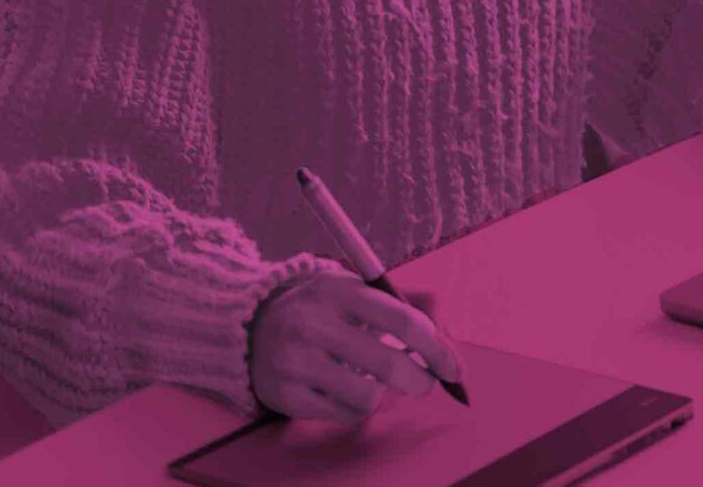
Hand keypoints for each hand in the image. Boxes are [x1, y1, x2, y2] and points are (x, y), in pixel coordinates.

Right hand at [249, 275, 466, 424]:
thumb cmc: (321, 310)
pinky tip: (346, 389)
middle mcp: (312, 324)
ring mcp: (295, 362)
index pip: (402, 320)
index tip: (451, 366)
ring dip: (383, 394)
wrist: (250, 327)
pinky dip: (357, 407)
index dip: (436, 347)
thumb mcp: (354, 291)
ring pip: (369, 397)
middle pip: (389, 364)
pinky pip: (345, 415)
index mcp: (336, 289)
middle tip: (425, 384)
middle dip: (420, 381)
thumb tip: (450, 347)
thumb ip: (403, 308)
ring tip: (374, 380)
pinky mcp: (286, 396)